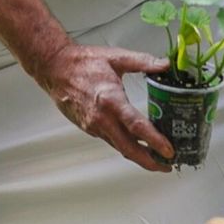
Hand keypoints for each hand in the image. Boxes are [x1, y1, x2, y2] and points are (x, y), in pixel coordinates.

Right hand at [36, 43, 174, 171]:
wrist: (54, 68)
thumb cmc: (82, 62)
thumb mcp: (117, 57)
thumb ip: (144, 61)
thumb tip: (165, 65)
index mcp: (111, 100)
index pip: (136, 126)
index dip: (154, 141)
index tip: (169, 150)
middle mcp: (102, 118)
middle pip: (129, 148)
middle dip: (150, 161)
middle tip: (167, 166)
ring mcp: (94, 125)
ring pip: (120, 147)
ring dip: (139, 156)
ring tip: (158, 160)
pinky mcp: (89, 128)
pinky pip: (111, 141)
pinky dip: (126, 147)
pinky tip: (137, 145)